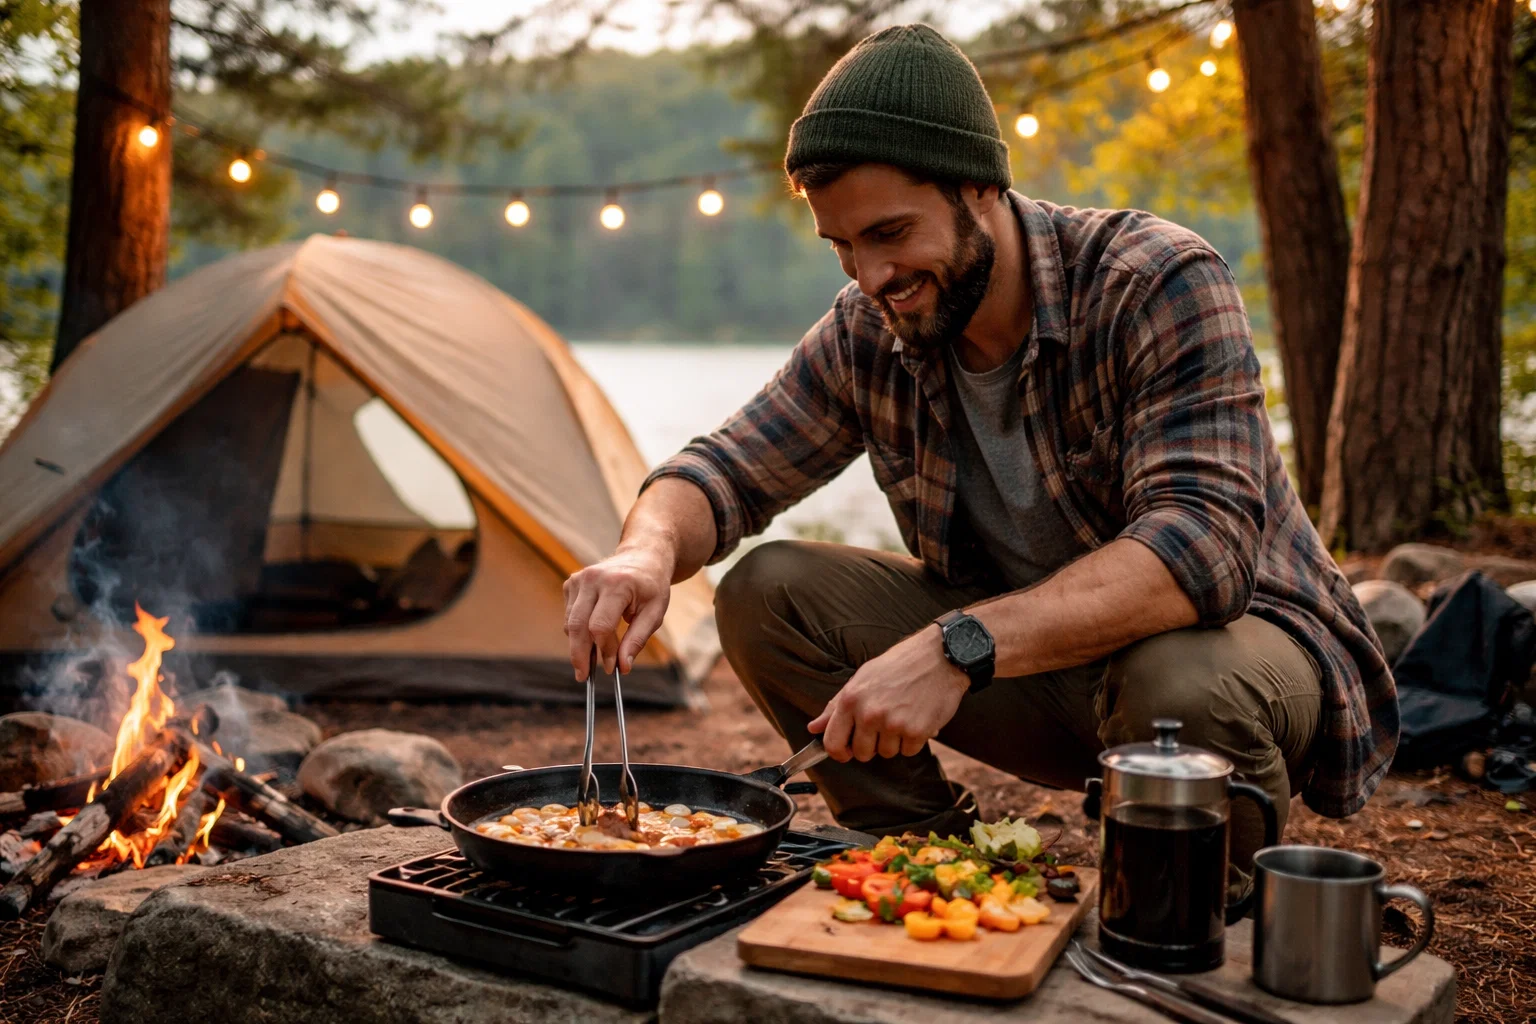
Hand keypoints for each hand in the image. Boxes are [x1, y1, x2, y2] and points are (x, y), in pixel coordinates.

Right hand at [563, 546, 672, 679]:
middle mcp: (593, 578)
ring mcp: (579, 579)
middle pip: (578, 626)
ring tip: (592, 660)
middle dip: (580, 655)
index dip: (604, 650)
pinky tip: (592, 635)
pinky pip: (569, 616)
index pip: (600, 626)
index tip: (611, 668)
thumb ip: (637, 640)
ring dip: (579, 645)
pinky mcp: (571, 583)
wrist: (642, 557)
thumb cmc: (651, 587)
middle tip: (584, 676)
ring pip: (570, 623)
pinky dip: (577, 631)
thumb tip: (622, 667)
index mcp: (618, 584)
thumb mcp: (655, 613)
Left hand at [807, 624, 969, 761]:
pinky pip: (909, 752)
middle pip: (861, 753)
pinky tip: (917, 719)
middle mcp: (869, 713)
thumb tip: (813, 728)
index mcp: (851, 699)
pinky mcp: (917, 732)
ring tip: (902, 716)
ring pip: (886, 753)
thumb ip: (836, 706)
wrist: (940, 657)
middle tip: (883, 726)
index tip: (846, 752)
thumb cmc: (899, 665)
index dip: (838, 753)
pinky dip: (913, 741)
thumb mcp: (862, 678)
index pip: (832, 742)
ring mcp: (893, 724)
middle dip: (871, 745)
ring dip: (894, 741)